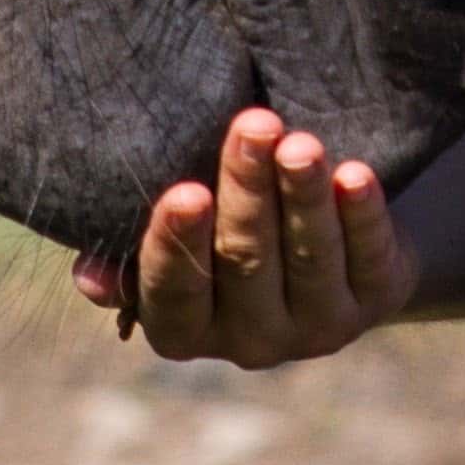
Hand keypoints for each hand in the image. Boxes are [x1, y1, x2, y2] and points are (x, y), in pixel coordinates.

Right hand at [70, 107, 417, 363]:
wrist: (324, 236)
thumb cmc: (224, 219)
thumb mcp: (179, 233)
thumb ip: (131, 250)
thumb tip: (90, 276)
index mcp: (184, 330)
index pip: (173, 295)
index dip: (177, 246)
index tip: (184, 192)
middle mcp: (249, 341)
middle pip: (247, 264)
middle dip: (248, 190)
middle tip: (253, 124)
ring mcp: (316, 327)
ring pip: (309, 260)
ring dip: (304, 196)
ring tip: (300, 142)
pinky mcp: (374, 300)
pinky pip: (369, 258)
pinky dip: (362, 215)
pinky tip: (355, 174)